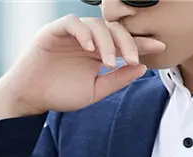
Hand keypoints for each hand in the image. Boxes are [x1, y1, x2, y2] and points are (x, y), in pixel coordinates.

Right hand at [0, 14, 166, 118]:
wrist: (32, 96)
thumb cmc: (61, 94)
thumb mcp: (95, 90)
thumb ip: (117, 79)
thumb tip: (141, 68)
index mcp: (99, 53)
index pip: (124, 43)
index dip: (142, 43)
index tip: (159, 48)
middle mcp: (88, 40)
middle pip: (114, 30)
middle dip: (127, 42)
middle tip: (134, 58)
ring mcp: (72, 34)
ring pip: (96, 25)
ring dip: (107, 42)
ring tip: (109, 62)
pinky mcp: (55, 31)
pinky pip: (72, 23)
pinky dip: (83, 33)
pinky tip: (90, 48)